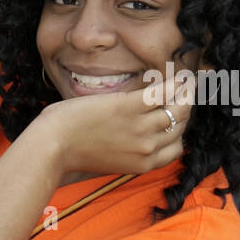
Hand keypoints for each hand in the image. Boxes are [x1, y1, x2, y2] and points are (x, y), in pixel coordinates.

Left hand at [34, 75, 192, 178]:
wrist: (53, 146)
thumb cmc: (72, 151)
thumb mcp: (108, 159)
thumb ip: (126, 151)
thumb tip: (132, 134)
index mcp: (143, 164)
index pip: (176, 147)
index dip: (178, 131)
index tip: (176, 118)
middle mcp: (148, 148)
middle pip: (179, 126)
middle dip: (184, 109)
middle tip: (185, 93)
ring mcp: (141, 128)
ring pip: (178, 108)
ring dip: (186, 92)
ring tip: (186, 81)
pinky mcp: (129, 107)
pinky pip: (162, 93)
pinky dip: (174, 83)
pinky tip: (176, 75)